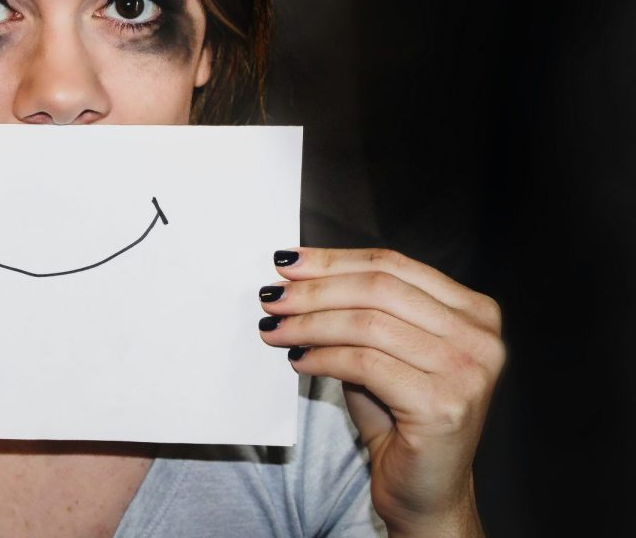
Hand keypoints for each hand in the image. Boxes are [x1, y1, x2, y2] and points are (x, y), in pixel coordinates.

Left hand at [257, 248, 503, 537]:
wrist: (425, 492)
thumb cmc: (400, 418)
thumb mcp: (384, 350)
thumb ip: (359, 309)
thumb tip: (297, 274)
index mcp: (474, 311)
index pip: (393, 265)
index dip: (334, 260)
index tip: (287, 262)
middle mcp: (480, 337)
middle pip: (379, 288)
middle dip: (316, 290)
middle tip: (273, 296)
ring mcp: (467, 371)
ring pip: (367, 324)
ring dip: (309, 323)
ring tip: (274, 328)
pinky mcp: (443, 405)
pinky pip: (364, 363)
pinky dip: (322, 358)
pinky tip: (297, 360)